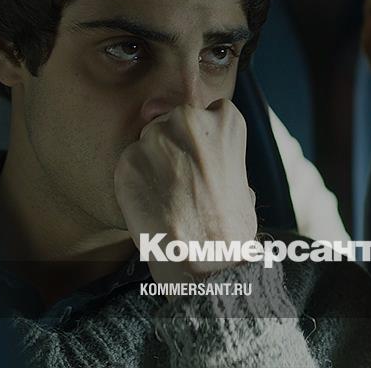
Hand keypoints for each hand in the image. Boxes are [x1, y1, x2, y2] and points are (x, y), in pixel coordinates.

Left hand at [114, 100, 256, 284]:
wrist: (206, 258)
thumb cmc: (231, 226)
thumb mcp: (242, 179)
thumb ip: (220, 157)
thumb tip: (206, 157)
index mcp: (225, 119)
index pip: (205, 112)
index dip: (200, 140)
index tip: (202, 163)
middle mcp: (189, 120)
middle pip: (170, 122)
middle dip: (173, 148)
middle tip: (184, 184)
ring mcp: (156, 138)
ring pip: (147, 143)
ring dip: (152, 166)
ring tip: (168, 198)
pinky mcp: (128, 161)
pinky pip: (128, 165)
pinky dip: (134, 184)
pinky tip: (151, 205)